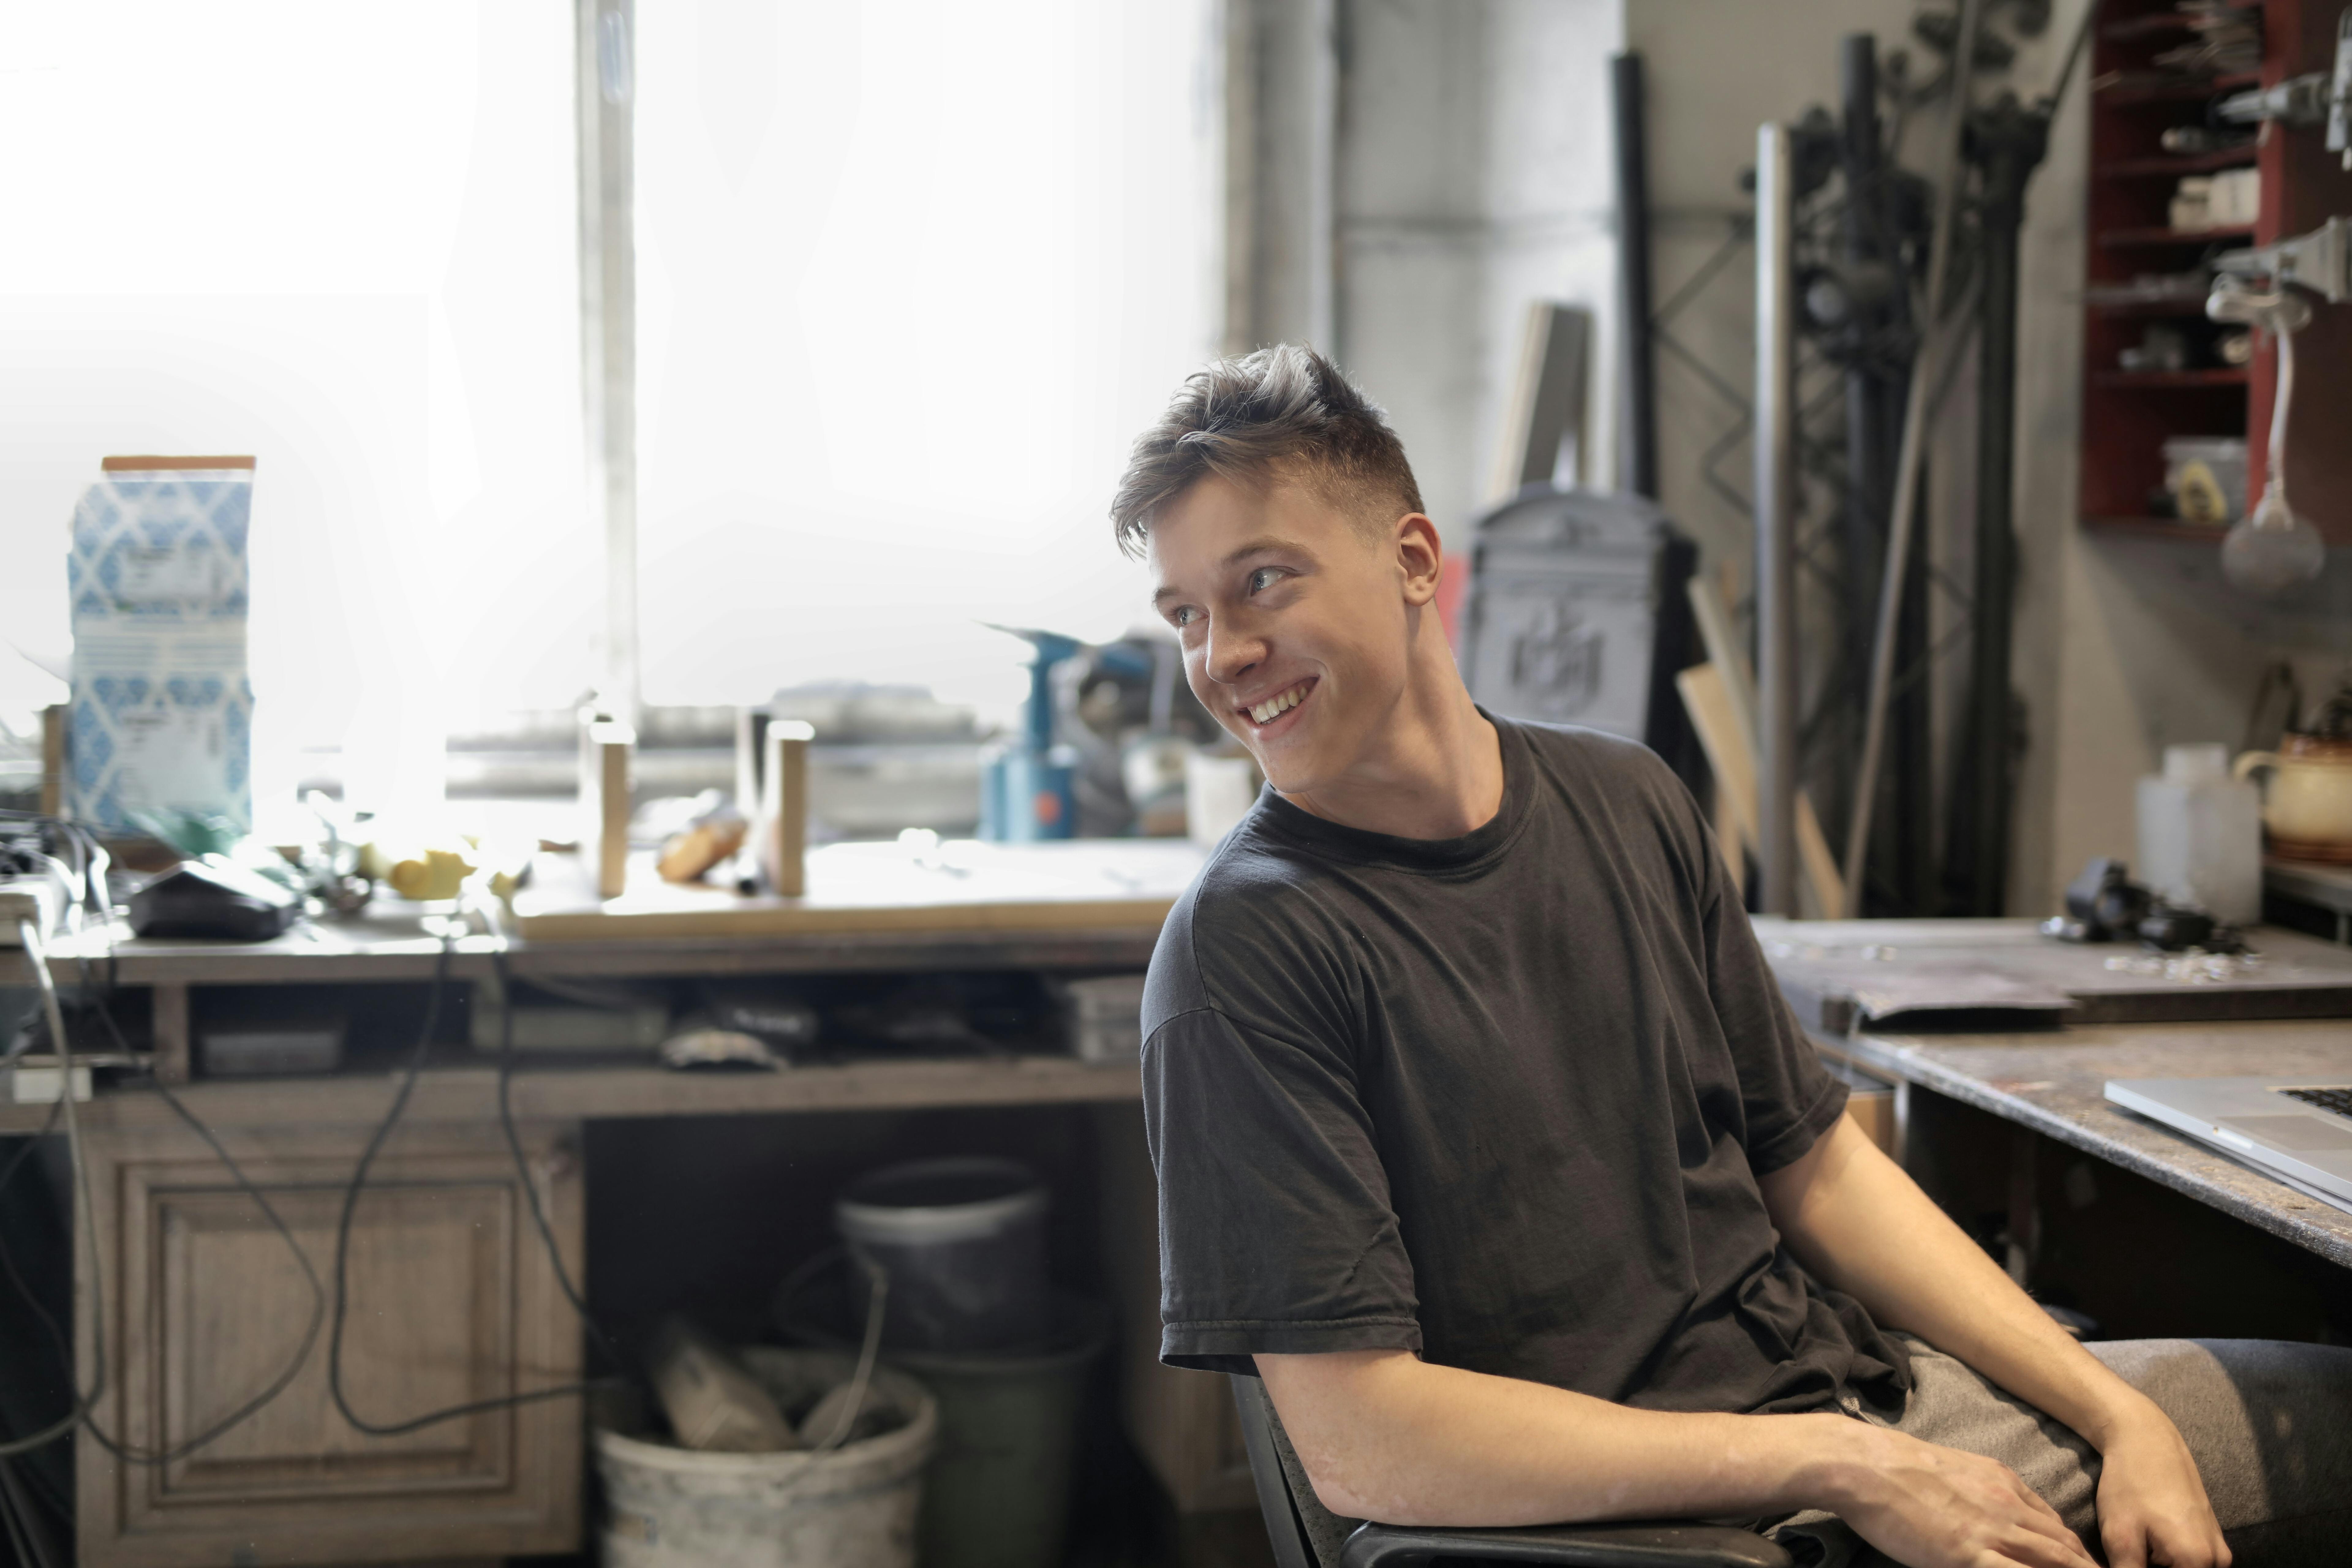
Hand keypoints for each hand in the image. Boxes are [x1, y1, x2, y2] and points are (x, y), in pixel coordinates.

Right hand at [1818, 1424, 2097, 1567]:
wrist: (1868, 1465)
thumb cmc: (1902, 1467)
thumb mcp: (1959, 1467)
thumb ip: (1989, 1488)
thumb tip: (2009, 1510)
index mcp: (2005, 1484)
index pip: (2057, 1527)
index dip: (2078, 1555)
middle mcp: (2008, 1507)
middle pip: (2066, 1549)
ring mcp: (1992, 1532)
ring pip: (2054, 1562)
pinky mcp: (1969, 1554)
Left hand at [2091, 1405, 2227, 1567]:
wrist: (2147, 1440)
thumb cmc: (2130, 1485)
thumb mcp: (2120, 1537)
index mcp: (2199, 1562)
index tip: (2132, 1559)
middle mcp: (2218, 1559)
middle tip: (2134, 1549)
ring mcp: (2219, 1547)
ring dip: (2161, 1565)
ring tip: (2138, 1545)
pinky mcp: (2213, 1536)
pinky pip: (2193, 1562)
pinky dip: (2170, 1559)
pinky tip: (2148, 1540)